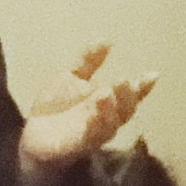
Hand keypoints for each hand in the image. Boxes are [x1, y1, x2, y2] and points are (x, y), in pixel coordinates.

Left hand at [18, 41, 154, 169]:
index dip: (142, 88)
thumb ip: (88, 60)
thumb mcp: (70, 77)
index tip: (153, 75)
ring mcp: (93, 135)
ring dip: (109, 110)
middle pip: (124, 111)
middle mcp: (106, 120)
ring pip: (109, 124)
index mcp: (107, 104)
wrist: (32, 138)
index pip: (129, 95)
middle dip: (126, 97)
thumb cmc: (55, 108)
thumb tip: (107, 39)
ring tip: (106, 93)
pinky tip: (91, 115)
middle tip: (124, 82)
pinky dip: (92, 125)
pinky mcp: (76, 146)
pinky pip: (88, 137)